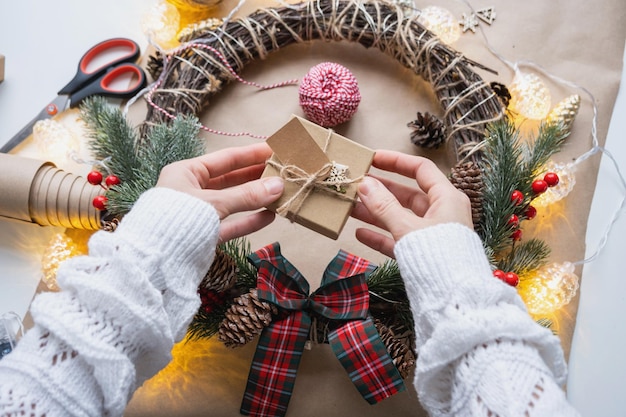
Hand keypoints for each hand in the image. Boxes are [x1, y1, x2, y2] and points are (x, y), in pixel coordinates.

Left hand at [156, 143, 283, 241]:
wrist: (154, 262)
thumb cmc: (177, 220)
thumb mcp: (214, 203)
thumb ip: (247, 195)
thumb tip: (279, 185)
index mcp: (185, 173)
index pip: (224, 159)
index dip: (250, 154)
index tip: (273, 150)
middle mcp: (191, 191)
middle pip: (230, 180)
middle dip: (255, 177)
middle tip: (281, 171)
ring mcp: (198, 214)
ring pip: (232, 203)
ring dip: (255, 199)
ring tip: (280, 193)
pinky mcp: (204, 235)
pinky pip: (231, 224)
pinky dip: (249, 220)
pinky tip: (269, 216)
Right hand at [351, 150, 472, 257]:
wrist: (456, 299)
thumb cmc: (438, 256)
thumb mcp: (407, 227)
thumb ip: (383, 206)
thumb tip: (364, 184)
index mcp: (447, 198)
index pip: (421, 169)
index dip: (396, 161)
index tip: (372, 158)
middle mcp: (442, 213)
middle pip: (407, 195)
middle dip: (380, 191)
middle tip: (356, 185)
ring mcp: (433, 235)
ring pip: (400, 218)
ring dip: (376, 213)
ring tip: (350, 208)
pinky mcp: (425, 255)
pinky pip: (400, 240)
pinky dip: (382, 236)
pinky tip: (360, 234)